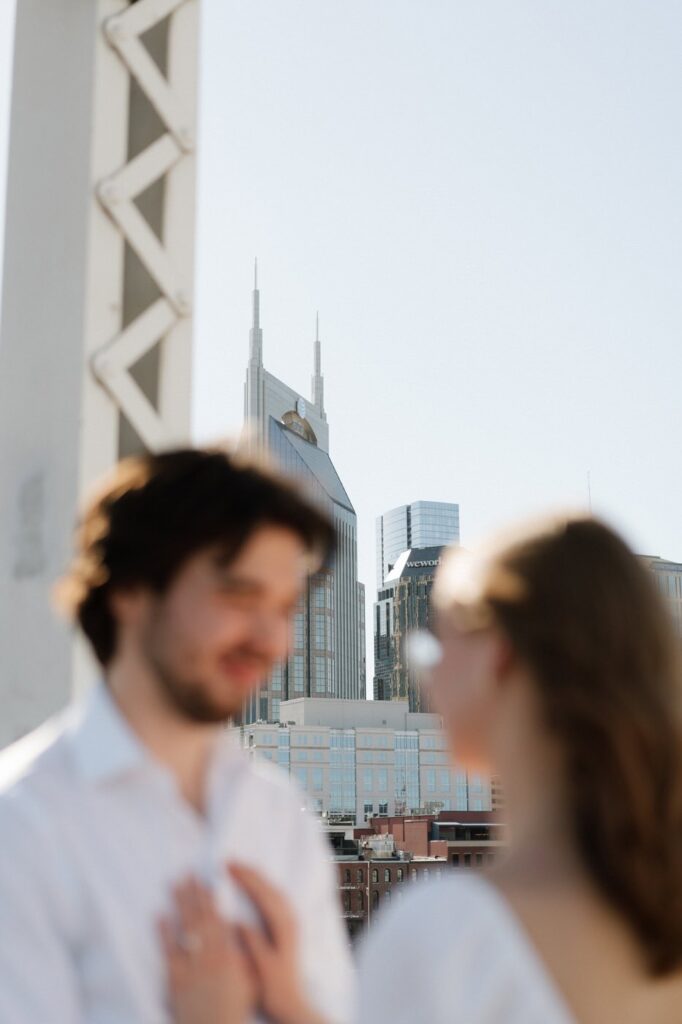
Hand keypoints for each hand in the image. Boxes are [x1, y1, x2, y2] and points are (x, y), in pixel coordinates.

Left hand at [159, 877, 256, 1023]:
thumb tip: (240, 925)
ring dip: (178, 904)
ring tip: (173, 884)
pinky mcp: (175, 979)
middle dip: (193, 893)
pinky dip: (163, 932)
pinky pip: (168, 951)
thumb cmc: (237, 1007)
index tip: (207, 878)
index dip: (211, 897)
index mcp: (228, 954)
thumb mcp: (251, 978)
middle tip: (187, 872)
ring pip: (184, 929)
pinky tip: (159, 915)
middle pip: (199, 917)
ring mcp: (191, 966)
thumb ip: (247, 952)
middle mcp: (208, 956)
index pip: (217, 917)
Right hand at [229, 864, 327, 1023]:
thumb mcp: (262, 966)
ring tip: (239, 869)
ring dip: (257, 878)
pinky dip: (262, 888)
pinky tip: (254, 888)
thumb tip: (238, 922)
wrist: (293, 1004)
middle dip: (250, 872)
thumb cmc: (276, 989)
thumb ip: (253, 942)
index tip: (228, 867)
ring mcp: (291, 922)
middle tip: (229, 862)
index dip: (245, 878)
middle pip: (269, 887)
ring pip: (273, 890)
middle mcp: (290, 919)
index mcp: (284, 926)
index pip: (263, 893)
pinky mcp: (289, 927)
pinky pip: (274, 898)